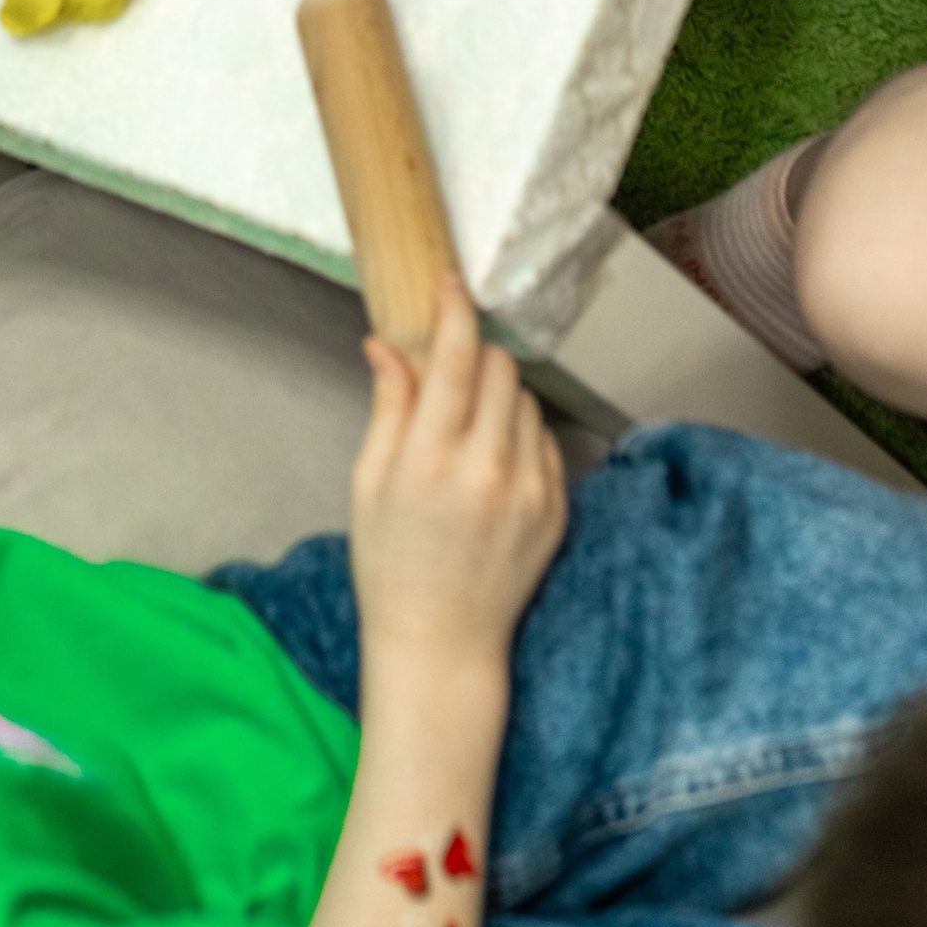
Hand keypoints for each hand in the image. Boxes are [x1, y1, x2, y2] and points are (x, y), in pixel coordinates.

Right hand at [348, 288, 565, 678]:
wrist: (442, 644)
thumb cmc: (389, 562)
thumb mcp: (368, 482)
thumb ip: (387, 407)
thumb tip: (386, 342)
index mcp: (431, 460)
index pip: (455, 358)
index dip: (454, 309)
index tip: (448, 283)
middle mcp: (489, 470)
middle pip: (499, 368)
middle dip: (474, 353)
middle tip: (449, 369)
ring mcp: (531, 492)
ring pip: (525, 400)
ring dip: (497, 393)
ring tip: (468, 423)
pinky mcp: (557, 511)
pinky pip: (545, 440)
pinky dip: (520, 432)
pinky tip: (493, 458)